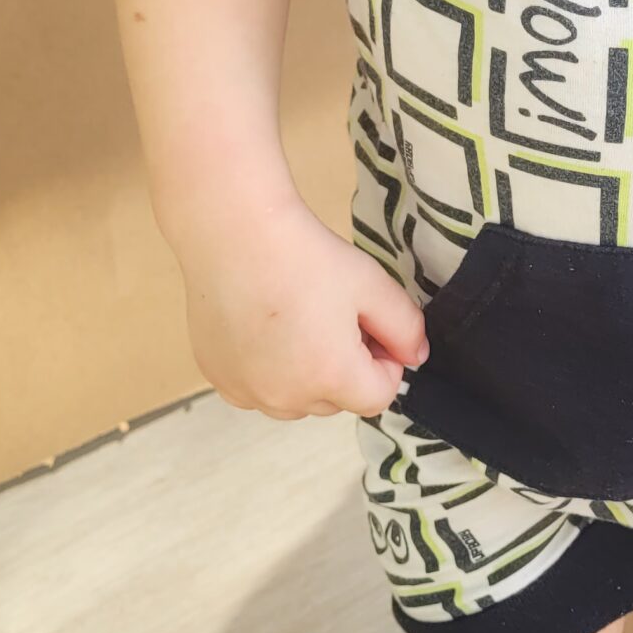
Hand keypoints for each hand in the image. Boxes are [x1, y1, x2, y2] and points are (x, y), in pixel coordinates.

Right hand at [177, 196, 428, 418]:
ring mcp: (246, 391)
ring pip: (295, 400)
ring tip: (296, 321)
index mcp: (330, 377)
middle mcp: (285, 398)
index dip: (384, 361)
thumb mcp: (372, 285)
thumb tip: (414, 357)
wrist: (233, 231)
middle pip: (336, 401)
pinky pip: (257, 390)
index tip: (369, 325)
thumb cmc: (303, 254)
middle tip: (331, 316)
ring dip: (306, 375)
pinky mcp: (217, 378)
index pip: (379, 396)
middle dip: (345, 368)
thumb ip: (407, 327)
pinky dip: (267, 371)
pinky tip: (262, 327)